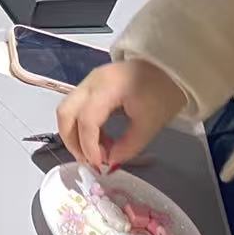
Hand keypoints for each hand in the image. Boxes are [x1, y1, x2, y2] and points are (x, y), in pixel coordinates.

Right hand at [56, 60, 186, 171]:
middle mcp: (90, 82)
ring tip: (96, 153)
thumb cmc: (163, 93)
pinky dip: (82, 126)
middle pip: (65, 113)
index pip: (86, 120)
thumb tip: (111, 162)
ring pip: (67, 110)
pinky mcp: (91, 85)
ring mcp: (88, 81)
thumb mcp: (150, 124)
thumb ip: (129, 145)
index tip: (100, 165)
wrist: (169, 69)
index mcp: (106, 89)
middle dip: (72, 141)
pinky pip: (76, 107)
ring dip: (75, 135)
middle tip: (88, 161)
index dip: (89, 146)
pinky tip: (101, 139)